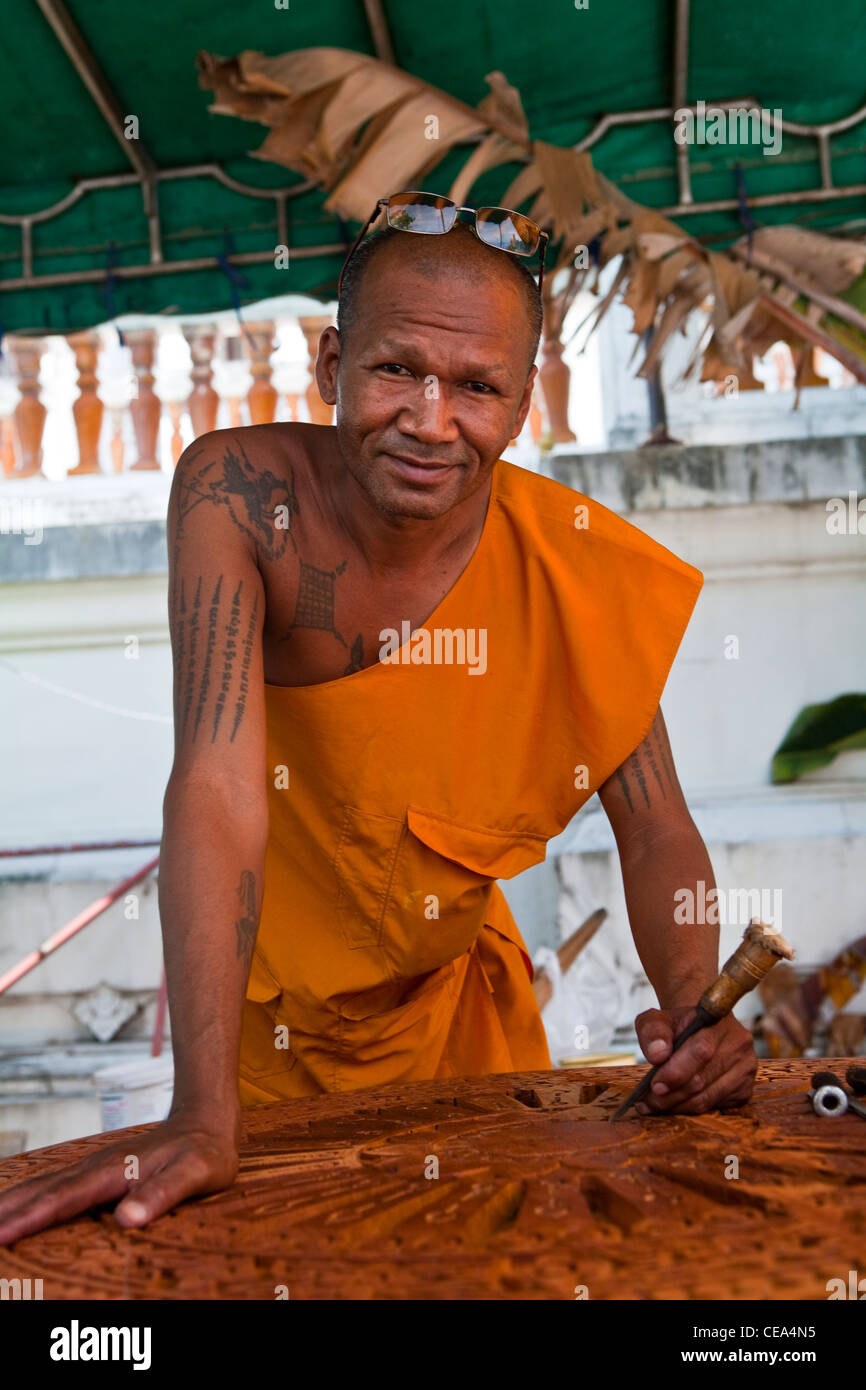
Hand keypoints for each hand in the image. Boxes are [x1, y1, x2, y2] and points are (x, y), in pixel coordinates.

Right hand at [0, 1110, 239, 1245]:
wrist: (207, 1120)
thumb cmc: (204, 1152)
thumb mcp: (195, 1174)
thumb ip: (161, 1194)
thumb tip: (126, 1220)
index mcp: (113, 1173)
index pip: (62, 1201)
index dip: (29, 1219)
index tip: (0, 1236)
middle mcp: (96, 1168)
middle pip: (43, 1192)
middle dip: (8, 1212)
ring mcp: (95, 1167)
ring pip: (45, 1186)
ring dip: (13, 1203)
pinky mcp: (99, 1172)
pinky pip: (56, 1185)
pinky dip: (31, 1197)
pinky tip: (21, 1206)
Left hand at [633, 1007, 756, 1114]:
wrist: (702, 1029)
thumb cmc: (678, 1025)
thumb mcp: (658, 1018)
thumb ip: (652, 1031)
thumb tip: (657, 1055)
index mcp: (718, 1021)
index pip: (701, 1051)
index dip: (677, 1072)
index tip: (654, 1085)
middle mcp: (738, 1044)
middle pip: (703, 1079)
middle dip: (671, 1095)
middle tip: (648, 1102)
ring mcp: (745, 1069)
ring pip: (708, 1098)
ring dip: (678, 1106)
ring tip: (654, 1106)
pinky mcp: (744, 1089)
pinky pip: (715, 1107)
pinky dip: (691, 1110)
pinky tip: (674, 1105)